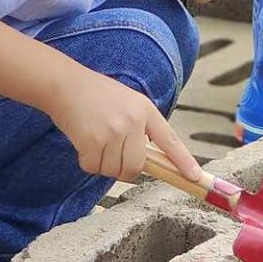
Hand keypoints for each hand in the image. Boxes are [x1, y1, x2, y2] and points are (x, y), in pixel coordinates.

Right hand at [48, 64, 201, 181]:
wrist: (66, 84)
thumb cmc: (96, 95)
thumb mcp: (128, 103)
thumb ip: (141, 128)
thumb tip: (146, 162)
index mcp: (146, 110)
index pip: (170, 140)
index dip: (184, 161)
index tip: (195, 177)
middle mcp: (133, 121)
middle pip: (136, 167)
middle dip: (125, 170)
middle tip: (113, 156)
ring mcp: (113, 131)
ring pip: (113, 170)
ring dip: (102, 164)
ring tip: (96, 141)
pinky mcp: (92, 140)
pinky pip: (93, 167)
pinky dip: (87, 162)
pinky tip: (84, 142)